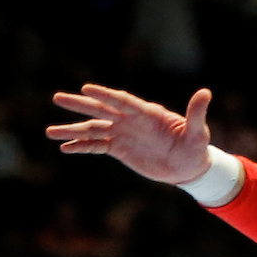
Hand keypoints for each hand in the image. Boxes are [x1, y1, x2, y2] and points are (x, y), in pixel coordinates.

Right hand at [46, 85, 213, 183]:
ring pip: (93, 130)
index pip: (123, 101)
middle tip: (57, 98)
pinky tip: (65, 148)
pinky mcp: (119, 149)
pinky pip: (97, 146)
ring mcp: (122, 134)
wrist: (188, 167)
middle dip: (80, 105)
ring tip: (50, 132)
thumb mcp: (198, 133)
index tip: (86, 89)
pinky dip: (81, 147)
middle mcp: (130, 121)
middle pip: (101, 110)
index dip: (106, 95)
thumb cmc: (195, 147)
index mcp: (147, 113)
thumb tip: (206, 93)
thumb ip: (196, 114)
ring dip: (73, 130)